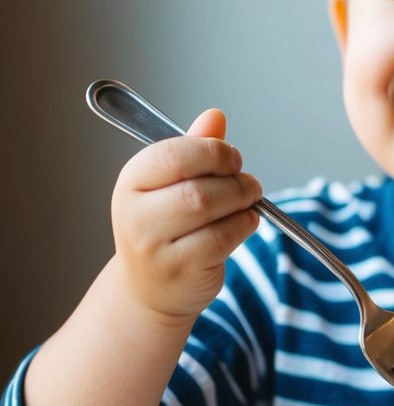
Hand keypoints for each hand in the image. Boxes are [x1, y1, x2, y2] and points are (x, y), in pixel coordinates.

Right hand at [110, 107, 261, 322]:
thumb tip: (214, 116)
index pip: (171, 154)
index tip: (231, 158)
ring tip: (249, 199)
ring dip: (242, 200)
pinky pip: (223, 238)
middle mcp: (136, 215)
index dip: (211, 151)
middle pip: (196, 186)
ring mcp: (155, 247)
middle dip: (234, 179)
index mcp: (131, 182)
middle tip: (249, 182)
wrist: (149, 289)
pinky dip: (244, 224)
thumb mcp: (170, 184)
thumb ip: (193, 150)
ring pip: (209, 210)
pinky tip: (245, 222)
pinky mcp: (181, 270)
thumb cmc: (165, 228)